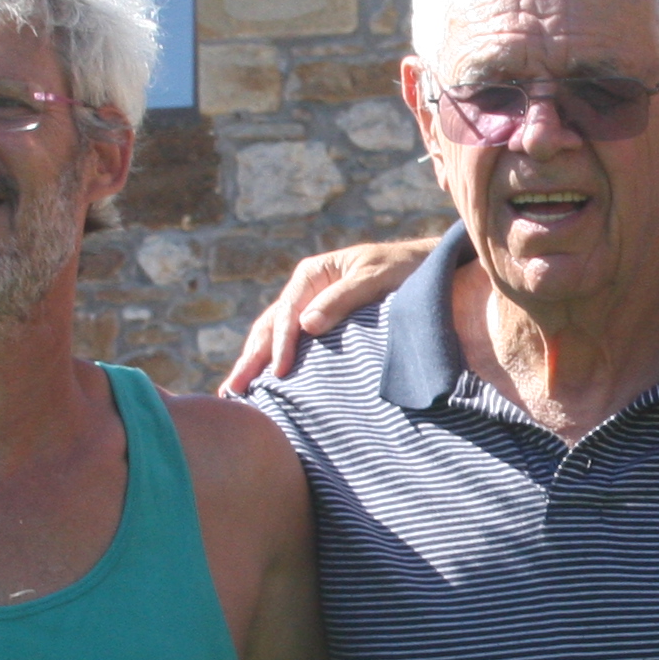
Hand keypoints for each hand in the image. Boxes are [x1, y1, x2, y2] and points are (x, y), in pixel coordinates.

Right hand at [221, 239, 438, 393]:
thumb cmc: (403, 269)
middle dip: (251, 358)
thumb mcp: (375, 278)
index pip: (287, 313)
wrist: (426, 268)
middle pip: (270, 325)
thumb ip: (342, 299)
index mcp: (313, 274)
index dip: (281, 344)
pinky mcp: (320, 324)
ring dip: (255, 362)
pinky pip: (291, 342)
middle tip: (232, 390)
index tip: (280, 373)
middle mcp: (306, 289)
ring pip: (274, 335)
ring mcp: (310, 306)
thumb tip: (306, 325)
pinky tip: (263, 382)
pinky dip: (274, 360)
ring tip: (235, 391)